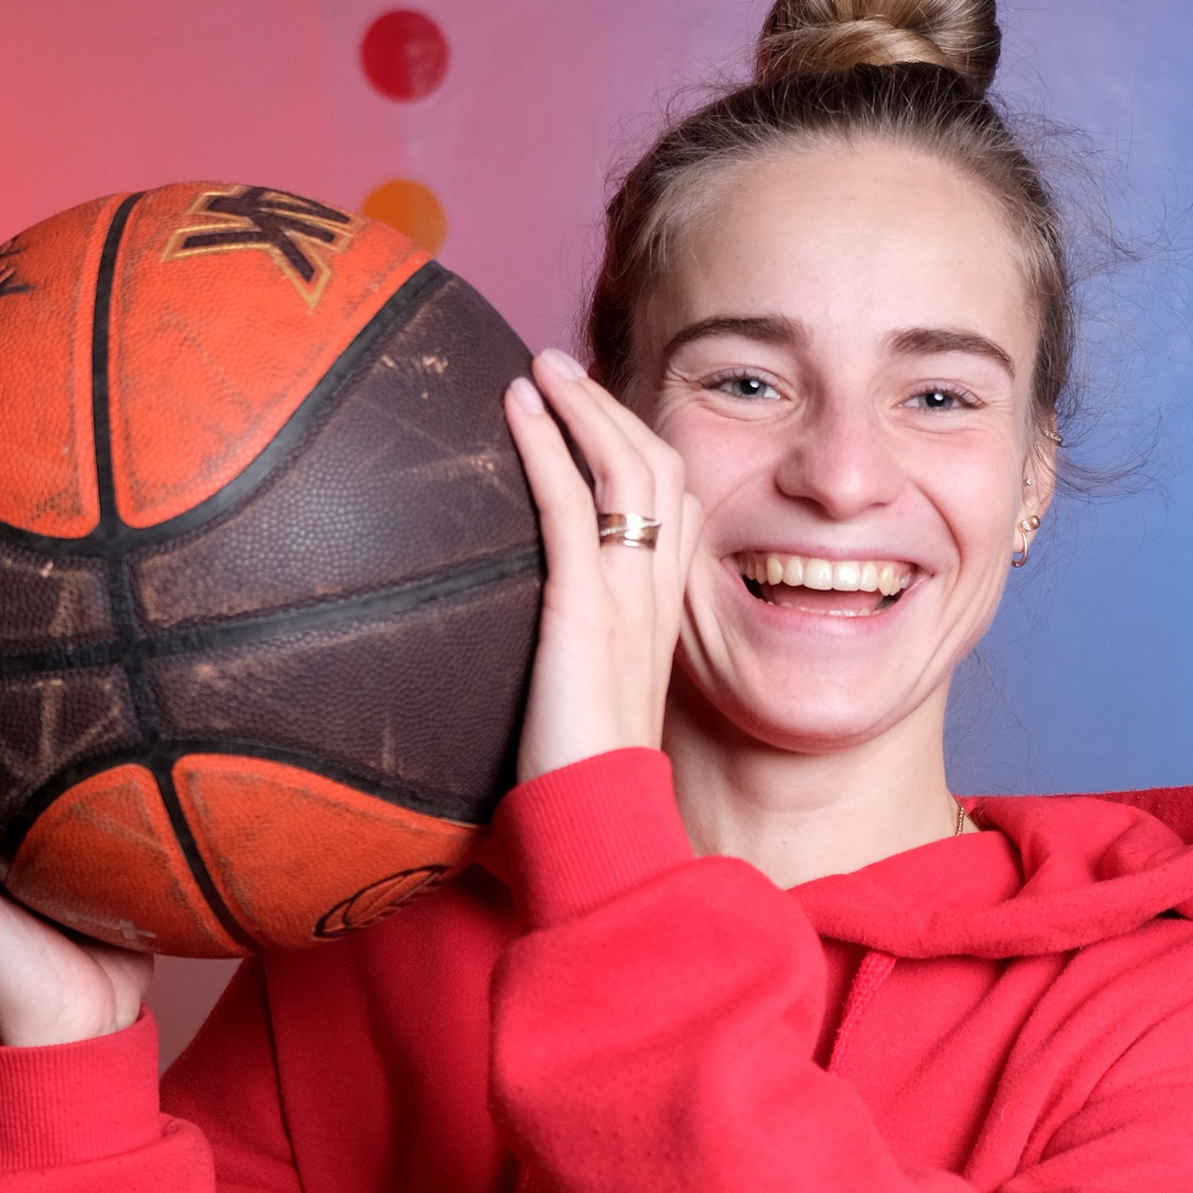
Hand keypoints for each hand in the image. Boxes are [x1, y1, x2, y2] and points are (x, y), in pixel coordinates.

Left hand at [504, 351, 704, 784]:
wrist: (598, 826)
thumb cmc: (586, 785)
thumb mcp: (588, 704)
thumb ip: (578, 664)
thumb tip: (535, 661)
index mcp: (660, 618)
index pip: (676, 509)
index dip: (641, 451)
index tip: (597, 417)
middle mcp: (655, 597)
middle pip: (659, 470)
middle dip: (612, 408)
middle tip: (562, 367)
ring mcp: (625, 600)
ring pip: (626, 471)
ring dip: (582, 406)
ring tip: (541, 366)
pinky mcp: (584, 611)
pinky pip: (572, 506)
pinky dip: (545, 445)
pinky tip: (516, 407)